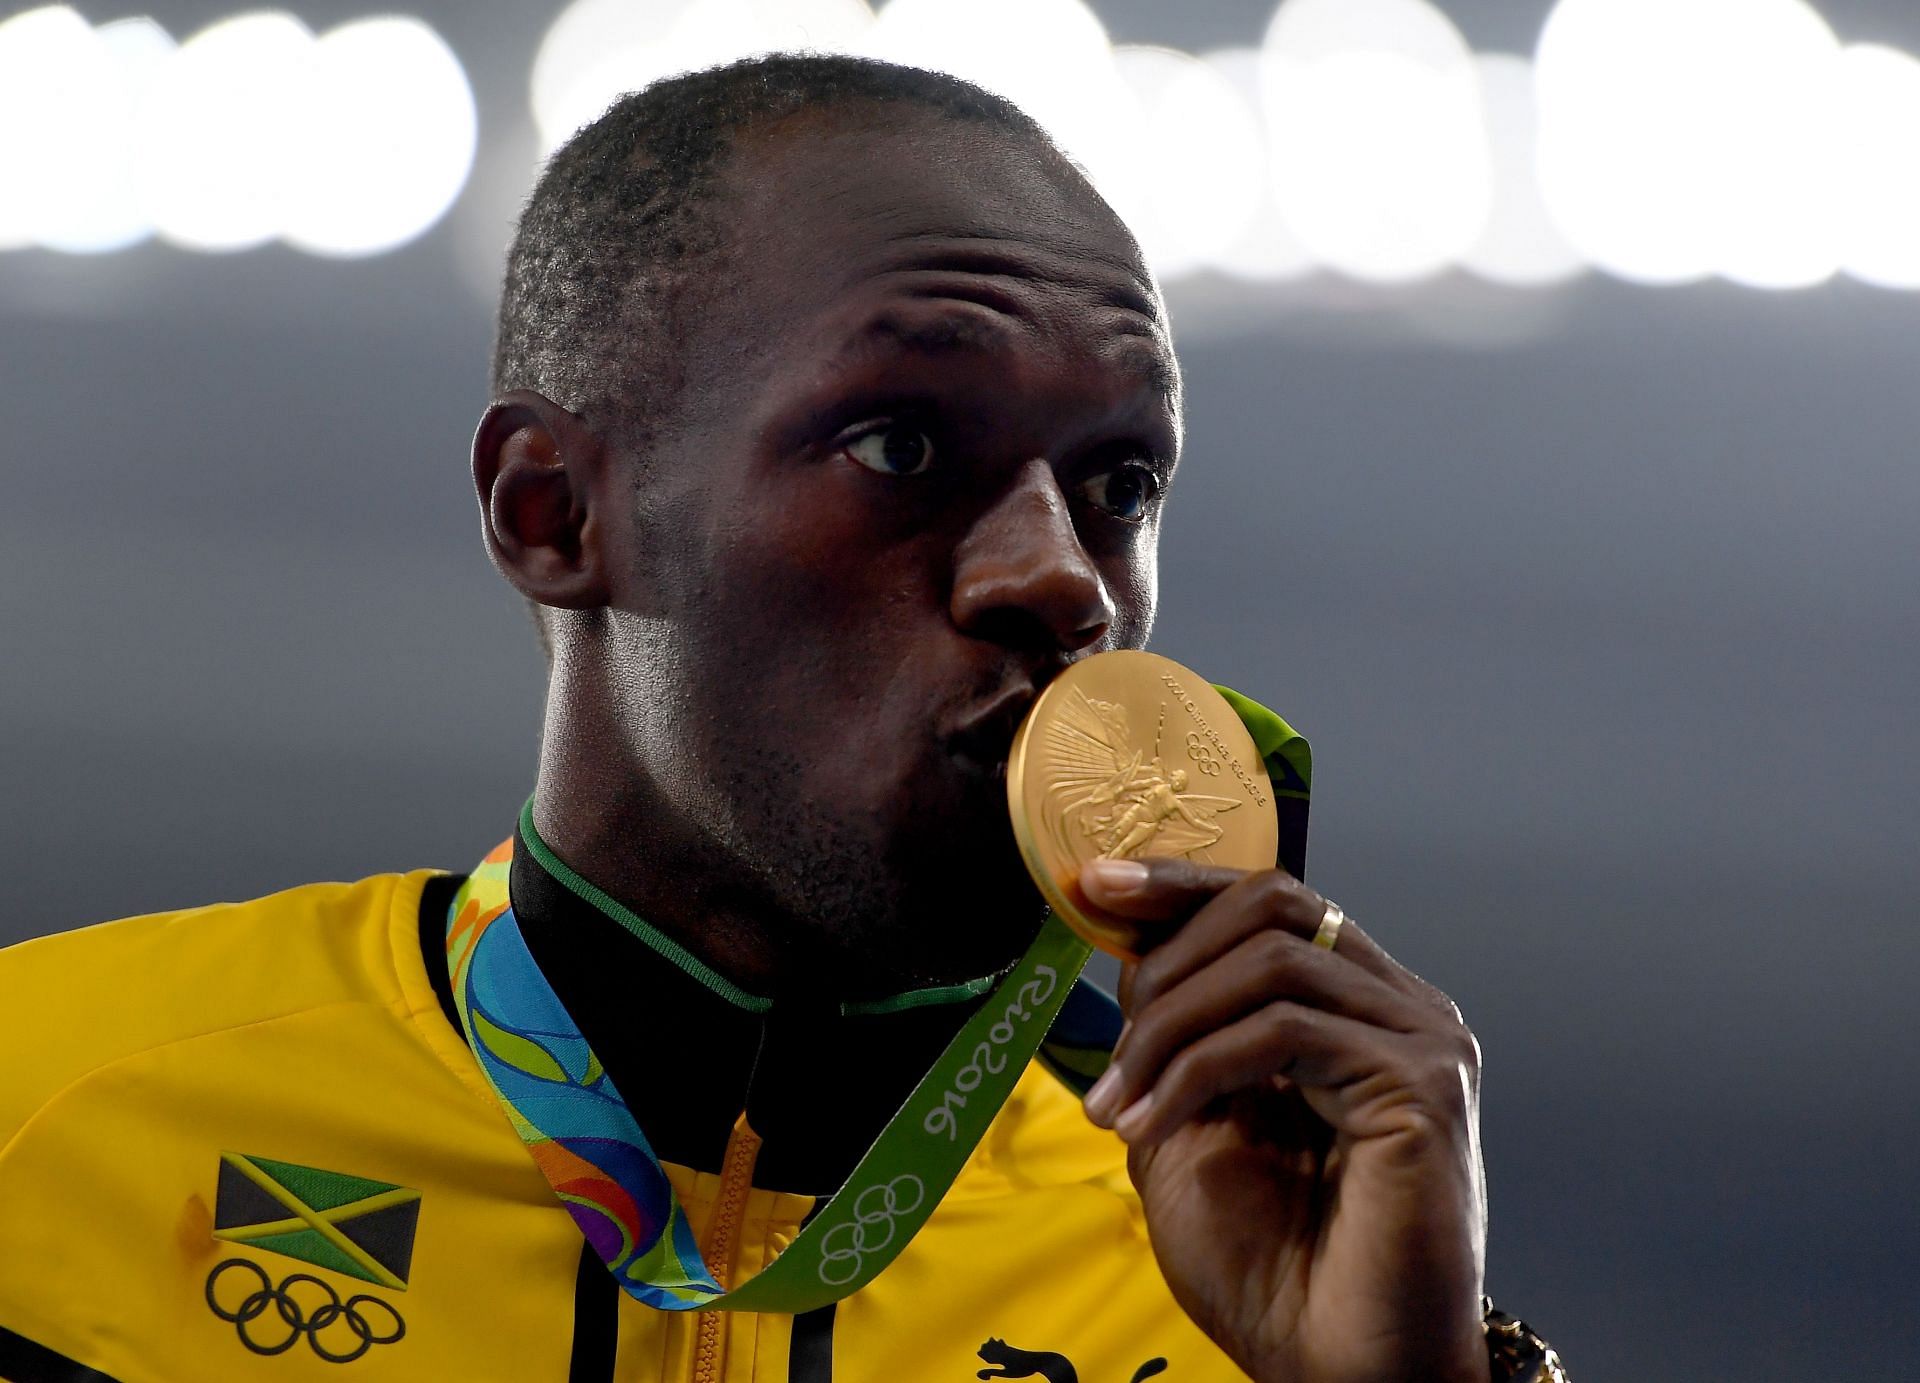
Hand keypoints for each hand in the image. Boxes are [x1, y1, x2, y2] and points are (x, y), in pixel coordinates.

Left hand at [1077, 858, 1489, 1382]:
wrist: (1336, 1371)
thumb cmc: (1273, 1272)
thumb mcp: (1189, 1129)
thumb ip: (1171, 1040)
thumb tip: (1127, 948)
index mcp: (1355, 1011)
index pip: (1270, 904)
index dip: (1182, 883)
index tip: (1096, 885)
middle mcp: (1401, 1008)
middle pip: (1273, 905)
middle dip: (1168, 956)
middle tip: (1112, 1048)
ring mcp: (1420, 1039)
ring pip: (1270, 962)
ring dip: (1170, 1026)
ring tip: (1122, 1104)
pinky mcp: (1422, 1081)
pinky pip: (1283, 1029)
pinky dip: (1199, 1068)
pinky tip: (1154, 1123)